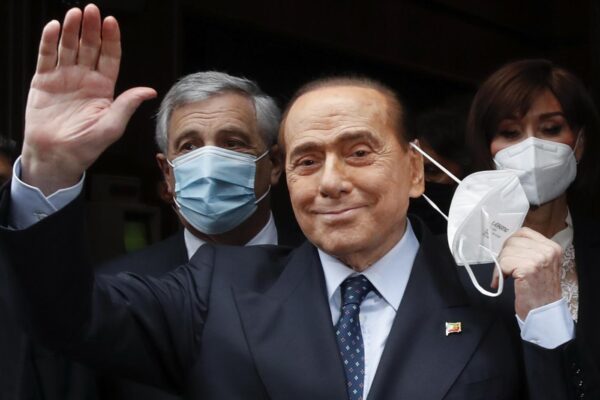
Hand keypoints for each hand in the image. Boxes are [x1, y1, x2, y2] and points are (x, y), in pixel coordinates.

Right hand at [21, 4, 156, 194]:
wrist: (56, 155)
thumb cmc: (86, 146)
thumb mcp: (112, 125)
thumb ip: (127, 104)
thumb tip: (149, 91)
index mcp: (103, 88)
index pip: (109, 58)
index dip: (111, 40)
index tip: (112, 23)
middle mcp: (84, 79)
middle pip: (90, 47)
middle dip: (91, 29)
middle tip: (92, 11)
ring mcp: (64, 78)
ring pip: (69, 47)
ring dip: (71, 30)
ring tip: (74, 15)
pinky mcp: (44, 81)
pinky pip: (47, 57)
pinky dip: (49, 42)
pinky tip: (53, 28)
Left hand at [492, 227, 561, 319]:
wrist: (544, 312)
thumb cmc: (539, 291)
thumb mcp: (540, 265)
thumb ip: (528, 251)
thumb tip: (507, 244)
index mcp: (552, 247)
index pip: (523, 233)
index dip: (511, 244)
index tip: (508, 256)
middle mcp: (548, 251)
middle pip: (512, 241)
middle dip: (504, 255)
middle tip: (505, 270)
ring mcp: (539, 259)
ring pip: (506, 252)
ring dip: (500, 266)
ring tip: (505, 277)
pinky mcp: (528, 268)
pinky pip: (504, 263)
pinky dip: (498, 273)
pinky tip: (502, 282)